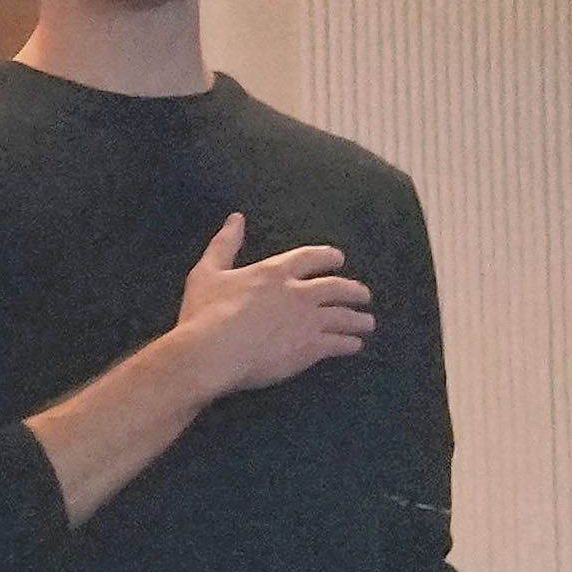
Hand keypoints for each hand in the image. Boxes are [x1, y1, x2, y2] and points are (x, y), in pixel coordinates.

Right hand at [170, 213, 370, 398]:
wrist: (211, 352)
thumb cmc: (204, 312)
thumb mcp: (207, 272)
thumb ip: (224, 245)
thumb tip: (236, 218)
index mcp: (275, 273)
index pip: (311, 257)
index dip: (328, 256)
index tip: (339, 259)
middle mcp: (299, 293)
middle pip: (338, 287)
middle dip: (354, 290)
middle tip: (363, 295)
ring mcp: (309, 321)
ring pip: (345, 317)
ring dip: (359, 319)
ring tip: (366, 322)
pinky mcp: (311, 348)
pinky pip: (340, 344)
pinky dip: (350, 343)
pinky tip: (354, 345)